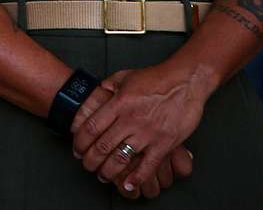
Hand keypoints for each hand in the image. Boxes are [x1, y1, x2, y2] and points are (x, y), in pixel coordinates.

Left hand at [71, 64, 210, 193]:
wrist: (185, 81)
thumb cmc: (156, 78)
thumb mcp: (126, 76)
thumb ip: (109, 85)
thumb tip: (99, 92)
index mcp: (118, 104)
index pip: (92, 127)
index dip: (81, 142)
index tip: (77, 149)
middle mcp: (130, 120)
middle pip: (103, 146)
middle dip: (91, 160)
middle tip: (87, 166)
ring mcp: (147, 133)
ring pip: (122, 158)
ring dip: (109, 171)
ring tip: (104, 176)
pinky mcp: (165, 143)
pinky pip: (148, 165)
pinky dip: (137, 178)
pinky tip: (129, 185)